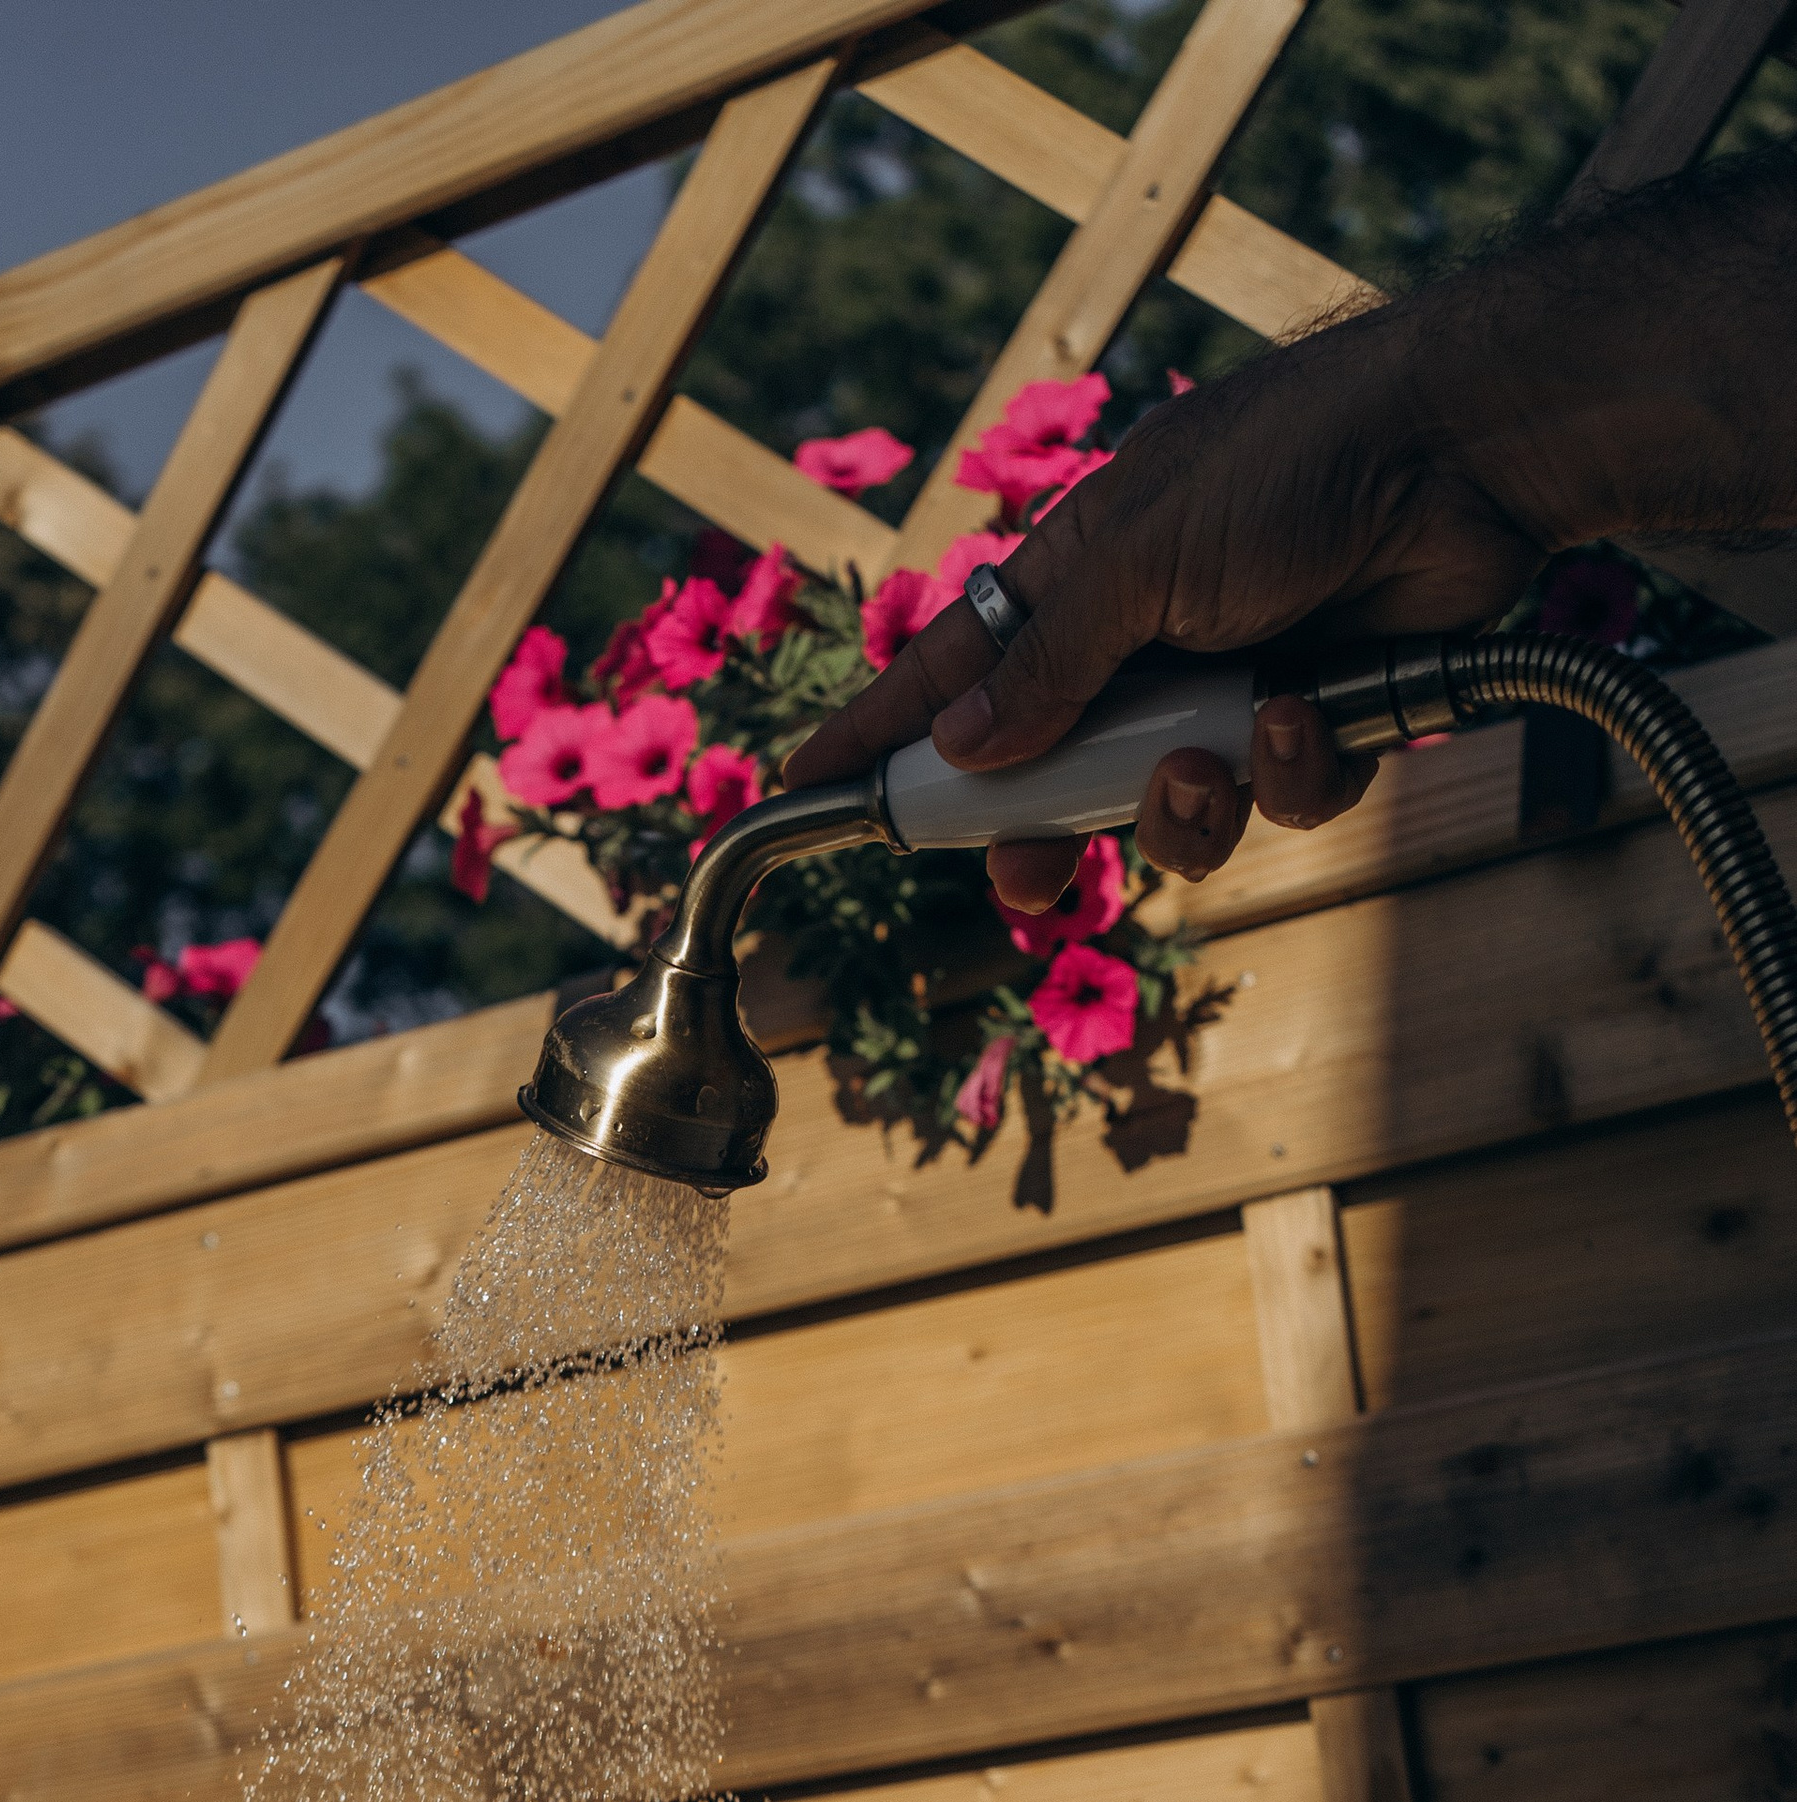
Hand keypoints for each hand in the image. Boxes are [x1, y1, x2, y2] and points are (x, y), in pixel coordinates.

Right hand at [785, 304, 1545, 910]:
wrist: (1462, 448)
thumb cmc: (1290, 460)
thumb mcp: (1139, 556)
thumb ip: (1049, 664)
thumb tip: (962, 750)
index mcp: (1075, 581)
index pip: (951, 674)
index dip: (882, 740)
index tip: (810, 793)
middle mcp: (1141, 640)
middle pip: (1053, 777)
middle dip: (1048, 836)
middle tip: (1036, 882)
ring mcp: (1226, 684)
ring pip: (1168, 811)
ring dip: (1186, 808)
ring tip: (1215, 752)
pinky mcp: (1314, 720)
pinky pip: (1273, 800)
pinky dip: (1287, 773)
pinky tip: (1306, 713)